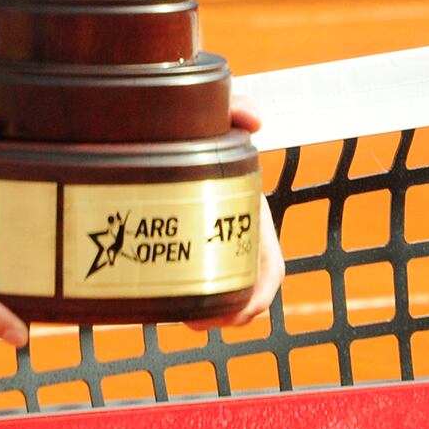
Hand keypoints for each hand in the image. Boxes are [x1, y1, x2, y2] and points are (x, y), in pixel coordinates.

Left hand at [181, 97, 284, 333]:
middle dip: (232, 312)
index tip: (240, 313)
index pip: (269, 262)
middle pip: (245, 285)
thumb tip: (255, 120)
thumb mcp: (214, 109)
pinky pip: (189, 274)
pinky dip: (183, 294)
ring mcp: (203, 232)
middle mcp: (229, 223)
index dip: (261, 293)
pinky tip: (161, 300)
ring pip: (217, 285)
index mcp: (246, 205)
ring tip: (182, 317)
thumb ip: (234, 105)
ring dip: (209, 310)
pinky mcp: (175, 234)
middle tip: (196, 322)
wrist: (160, 113)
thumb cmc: (195, 113)